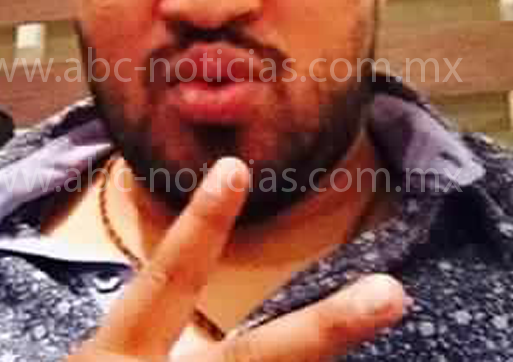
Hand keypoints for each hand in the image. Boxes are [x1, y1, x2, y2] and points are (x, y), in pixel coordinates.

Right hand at [67, 157, 406, 360]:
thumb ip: (149, 333)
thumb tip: (196, 305)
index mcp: (118, 356)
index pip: (165, 281)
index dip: (201, 225)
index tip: (237, 169)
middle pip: (255, 359)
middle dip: (325, 329)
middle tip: (393, 293)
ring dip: (320, 350)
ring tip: (377, 311)